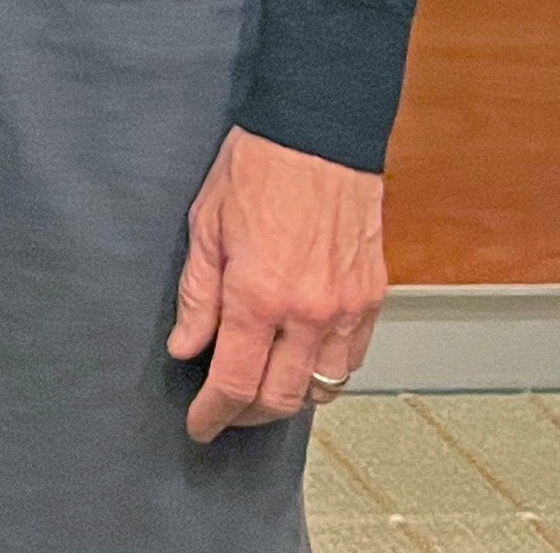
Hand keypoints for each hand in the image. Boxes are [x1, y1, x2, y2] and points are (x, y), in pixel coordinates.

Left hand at [169, 126, 386, 438]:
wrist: (318, 134)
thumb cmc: (256, 169)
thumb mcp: (205, 227)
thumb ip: (197, 297)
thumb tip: (186, 348)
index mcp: (259, 295)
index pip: (234, 382)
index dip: (213, 414)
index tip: (199, 425)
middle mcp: (309, 312)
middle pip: (281, 399)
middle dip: (248, 414)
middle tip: (224, 411)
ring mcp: (346, 308)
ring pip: (323, 388)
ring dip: (290, 398)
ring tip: (260, 387)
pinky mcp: (373, 298)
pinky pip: (353, 359)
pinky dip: (326, 373)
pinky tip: (301, 361)